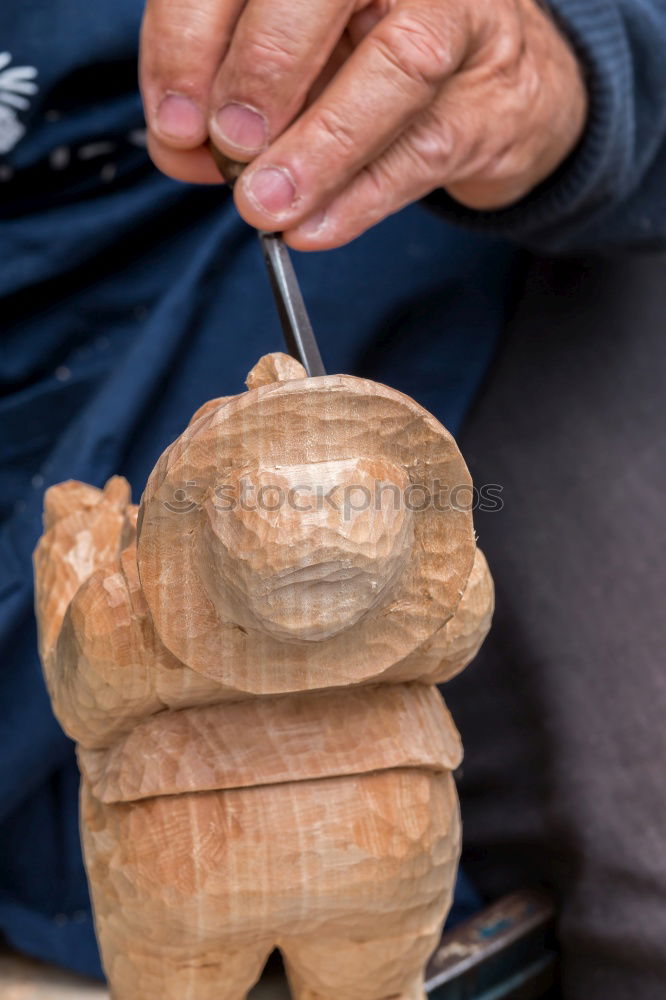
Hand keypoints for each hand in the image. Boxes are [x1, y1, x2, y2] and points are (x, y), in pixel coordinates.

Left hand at [140, 0, 586, 249]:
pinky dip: (362, 195)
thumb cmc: (372, 59)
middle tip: (228, 145)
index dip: (190, 38)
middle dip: (262, 71)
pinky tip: (314, 226)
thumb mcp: (292, 62)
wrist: (494, 82)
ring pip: (396, 68)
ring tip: (265, 205)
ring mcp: (461, 15)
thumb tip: (178, 145)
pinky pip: (426, 146)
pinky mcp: (494, 93)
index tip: (174, 122)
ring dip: (319, 147)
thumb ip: (228, 92)